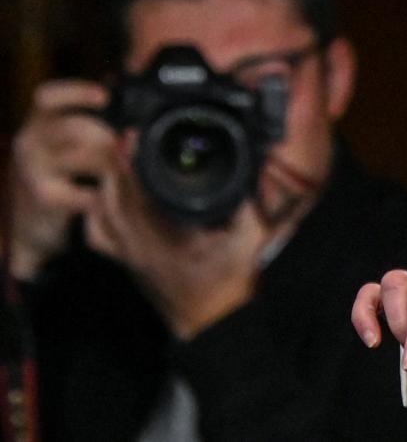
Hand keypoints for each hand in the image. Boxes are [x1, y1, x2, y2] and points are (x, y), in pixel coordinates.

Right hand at [7, 80, 112, 279]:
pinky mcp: (41, 195)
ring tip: (123, 167)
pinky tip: (105, 195)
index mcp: (39, 122)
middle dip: (104, 134)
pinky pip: (78, 191)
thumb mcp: (73, 146)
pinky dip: (97, 193)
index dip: (76, 92)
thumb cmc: (61, 173)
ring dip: (107, 162)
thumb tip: (133, 130)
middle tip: (123, 144)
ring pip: (77, 157)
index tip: (106, 96)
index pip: (47, 96)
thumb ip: (101, 131)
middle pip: (70, 126)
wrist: (33, 218)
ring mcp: (32, 168)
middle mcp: (30, 141)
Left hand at [84, 131, 275, 338]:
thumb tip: (255, 166)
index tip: (133, 134)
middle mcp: (139, 247)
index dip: (129, 160)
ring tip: (119, 159)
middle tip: (126, 137)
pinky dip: (99, 209)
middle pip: (109, 197)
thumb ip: (252, 200)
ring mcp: (129, 257)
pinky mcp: (128, 263)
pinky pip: (99, 233)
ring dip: (106, 183)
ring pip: (100, 212)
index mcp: (166, 238)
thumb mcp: (253, 236)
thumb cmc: (234, 284)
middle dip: (115, 163)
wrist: (217, 326)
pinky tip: (109, 196)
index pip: (135, 193)